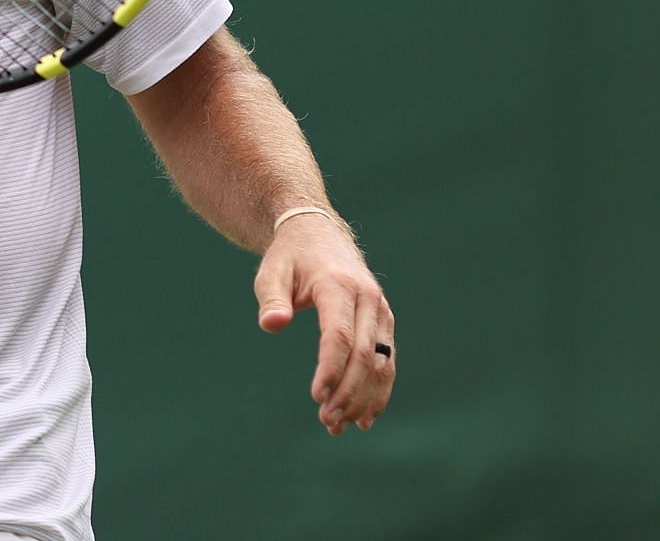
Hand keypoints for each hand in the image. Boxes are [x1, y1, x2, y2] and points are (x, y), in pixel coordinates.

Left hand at [254, 213, 394, 435]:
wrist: (317, 234)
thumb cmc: (289, 258)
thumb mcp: (271, 272)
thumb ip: (271, 298)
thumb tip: (272, 325)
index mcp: (339, 285)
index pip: (340, 335)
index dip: (331, 368)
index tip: (316, 396)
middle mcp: (368, 299)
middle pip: (365, 354)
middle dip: (347, 392)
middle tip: (326, 421)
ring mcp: (381, 311)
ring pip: (382, 362)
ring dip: (364, 398)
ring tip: (340, 426)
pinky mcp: (384, 323)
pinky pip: (388, 361)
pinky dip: (378, 390)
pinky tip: (365, 417)